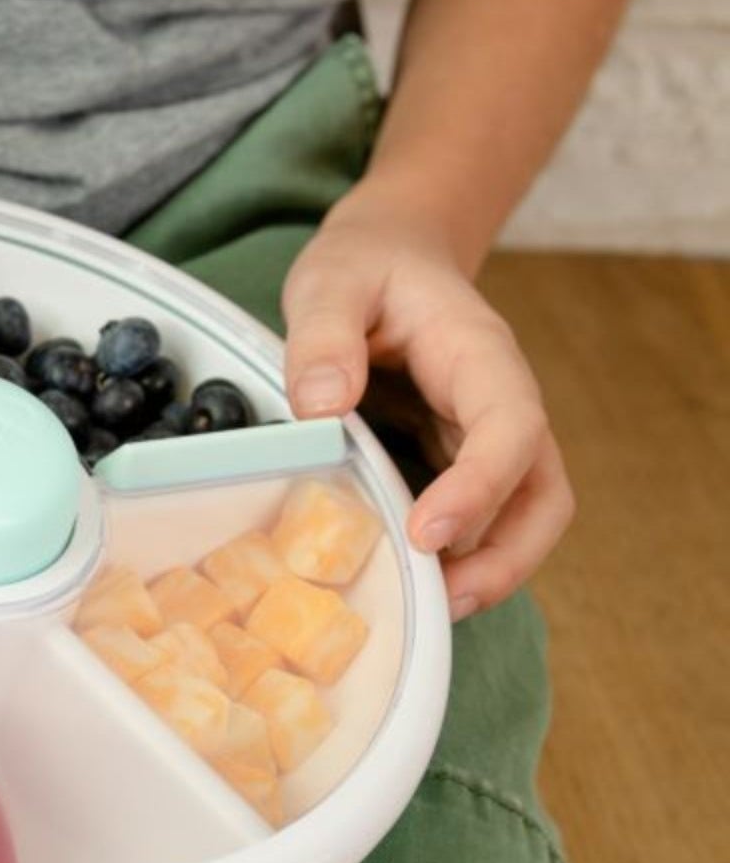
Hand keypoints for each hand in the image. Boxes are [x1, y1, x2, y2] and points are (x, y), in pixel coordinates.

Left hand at [281, 198, 573, 619]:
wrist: (390, 253)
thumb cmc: (366, 266)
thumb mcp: (332, 281)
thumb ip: (323, 337)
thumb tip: (320, 406)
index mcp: (479, 356)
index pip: (511, 427)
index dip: (480, 487)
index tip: (427, 532)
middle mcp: (498, 403)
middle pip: (541, 491)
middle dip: (506, 556)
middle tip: (442, 601)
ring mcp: (483, 437)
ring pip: (523, 515)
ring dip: (490, 569)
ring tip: (432, 610)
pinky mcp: (457, 460)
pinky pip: (479, 518)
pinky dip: (458, 557)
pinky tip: (410, 583)